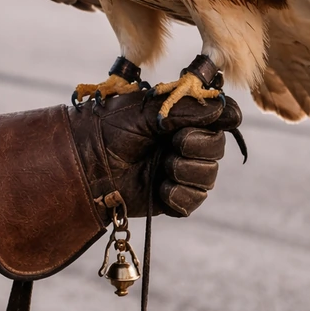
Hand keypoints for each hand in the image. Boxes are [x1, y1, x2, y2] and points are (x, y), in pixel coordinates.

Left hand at [67, 91, 242, 219]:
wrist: (84, 162)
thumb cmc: (109, 128)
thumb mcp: (147, 111)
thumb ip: (186, 109)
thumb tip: (224, 110)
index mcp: (176, 117)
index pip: (218, 117)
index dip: (224, 118)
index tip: (225, 119)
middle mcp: (180, 142)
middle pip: (217, 147)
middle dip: (200, 146)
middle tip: (175, 143)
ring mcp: (176, 170)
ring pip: (208, 176)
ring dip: (188, 170)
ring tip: (164, 166)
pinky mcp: (169, 198)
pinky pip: (193, 201)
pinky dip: (179, 194)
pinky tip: (160, 188)